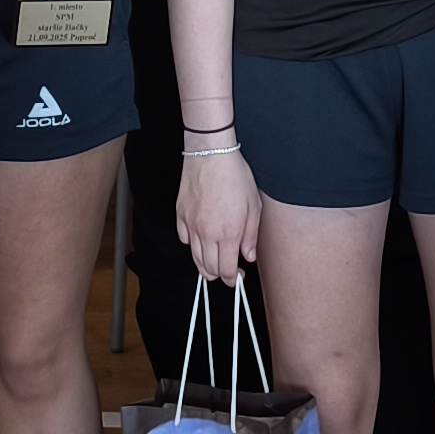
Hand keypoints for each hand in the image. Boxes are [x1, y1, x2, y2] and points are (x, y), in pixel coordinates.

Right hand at [177, 148, 260, 281]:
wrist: (211, 154)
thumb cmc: (235, 176)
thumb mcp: (253, 206)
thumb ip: (250, 236)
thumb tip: (248, 257)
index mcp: (228, 234)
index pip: (226, 270)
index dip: (232, 279)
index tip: (237, 277)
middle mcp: (207, 233)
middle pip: (208, 269)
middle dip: (219, 275)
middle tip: (228, 271)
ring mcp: (191, 225)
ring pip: (194, 258)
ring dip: (205, 265)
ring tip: (214, 262)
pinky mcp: (181, 215)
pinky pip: (184, 240)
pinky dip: (192, 245)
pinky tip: (201, 240)